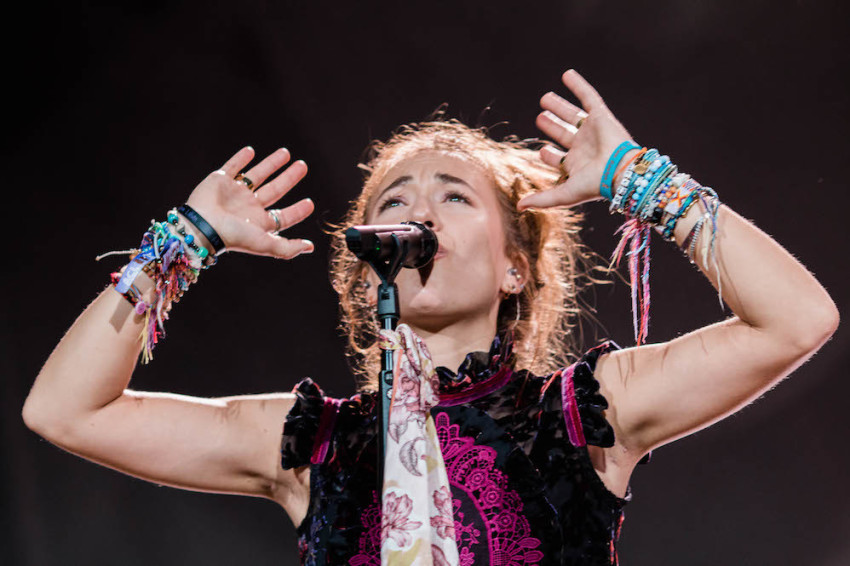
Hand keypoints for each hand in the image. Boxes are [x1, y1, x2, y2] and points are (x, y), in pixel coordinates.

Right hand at [184, 147, 314, 258]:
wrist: (201, 225)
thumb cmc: (233, 237)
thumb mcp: (265, 244)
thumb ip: (288, 247)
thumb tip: (310, 247)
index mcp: (260, 222)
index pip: (284, 216)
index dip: (298, 210)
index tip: (310, 203)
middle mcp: (249, 206)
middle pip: (275, 190)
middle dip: (289, 178)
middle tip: (303, 166)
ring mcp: (235, 192)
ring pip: (257, 175)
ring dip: (271, 164)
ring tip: (286, 153)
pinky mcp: (220, 180)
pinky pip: (232, 166)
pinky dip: (240, 158)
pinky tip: (251, 151)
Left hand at [518, 69, 635, 210]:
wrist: (621, 170)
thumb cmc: (595, 185)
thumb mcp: (563, 194)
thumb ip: (541, 199)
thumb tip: (518, 207)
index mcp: (577, 165)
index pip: (560, 159)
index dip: (550, 155)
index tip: (542, 151)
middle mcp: (584, 147)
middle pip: (564, 134)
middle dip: (552, 126)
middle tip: (540, 117)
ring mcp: (592, 131)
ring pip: (573, 115)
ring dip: (560, 107)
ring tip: (545, 98)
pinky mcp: (601, 116)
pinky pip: (589, 96)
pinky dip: (578, 85)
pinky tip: (567, 75)